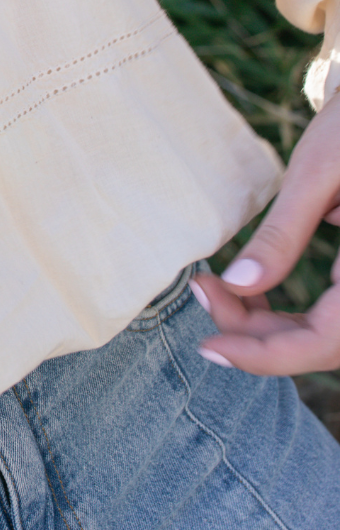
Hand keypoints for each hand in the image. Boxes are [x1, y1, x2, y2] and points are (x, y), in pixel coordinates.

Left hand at [193, 91, 339, 375]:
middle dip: (257, 336)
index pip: (327, 341)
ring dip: (268, 327)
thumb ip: (282, 234)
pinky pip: (330, 316)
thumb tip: (237, 284)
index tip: (208, 346)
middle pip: (324, 344)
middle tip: (202, 295)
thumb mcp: (316, 173)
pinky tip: (242, 290)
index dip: (267, 356)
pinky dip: (284, 313)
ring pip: (325, 335)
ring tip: (212, 291)